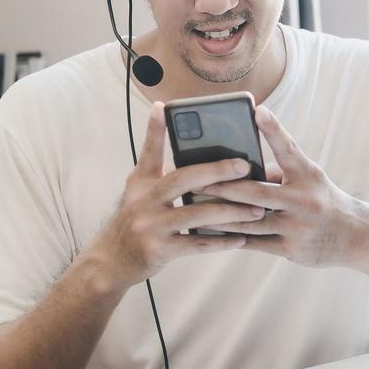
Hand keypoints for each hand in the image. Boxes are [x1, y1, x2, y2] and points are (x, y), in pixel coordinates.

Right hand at [89, 102, 266, 288]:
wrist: (112, 261)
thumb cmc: (134, 221)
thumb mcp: (138, 192)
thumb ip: (160, 173)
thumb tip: (191, 156)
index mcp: (141, 183)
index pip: (149, 151)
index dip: (155, 129)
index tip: (162, 107)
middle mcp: (144, 200)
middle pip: (183, 179)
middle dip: (217, 171)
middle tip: (244, 166)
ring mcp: (150, 225)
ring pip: (197, 214)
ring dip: (230, 212)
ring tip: (257, 210)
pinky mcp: (159, 249)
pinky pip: (197, 244)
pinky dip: (220, 241)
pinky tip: (241, 238)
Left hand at [202, 106, 365, 268]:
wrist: (354, 236)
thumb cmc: (322, 199)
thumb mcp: (309, 179)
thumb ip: (278, 173)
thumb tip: (239, 170)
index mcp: (308, 175)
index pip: (289, 148)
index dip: (273, 129)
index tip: (257, 110)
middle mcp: (304, 199)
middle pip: (256, 192)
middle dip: (224, 187)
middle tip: (197, 180)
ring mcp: (298, 226)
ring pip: (250, 220)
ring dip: (221, 215)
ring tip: (196, 208)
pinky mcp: (292, 249)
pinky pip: (255, 243)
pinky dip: (233, 237)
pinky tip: (213, 232)